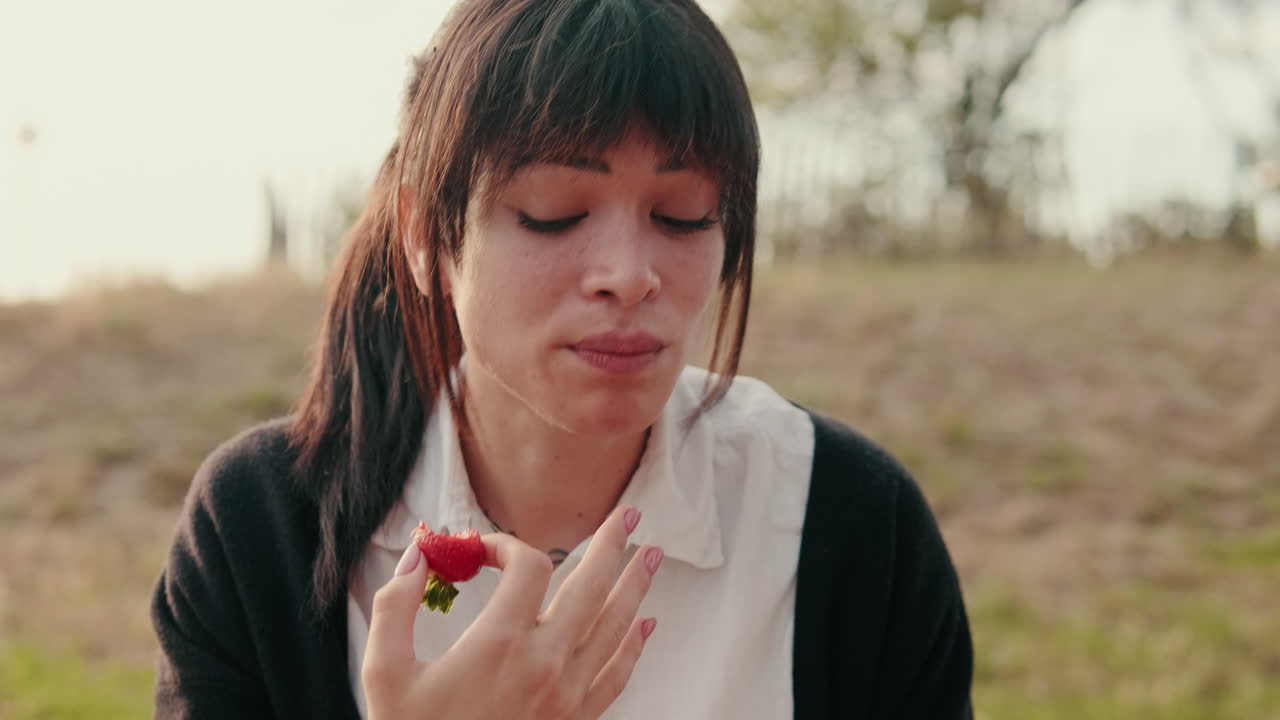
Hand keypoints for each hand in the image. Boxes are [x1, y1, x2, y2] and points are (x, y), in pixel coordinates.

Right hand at [362, 504, 661, 719]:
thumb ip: (395, 606)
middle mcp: (544, 664)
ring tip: (652, 554)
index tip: (484, 549)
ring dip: (636, 584)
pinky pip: (616, 676)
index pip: (527, 567)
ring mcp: (567, 695)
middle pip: (591, 585)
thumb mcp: (384, 673)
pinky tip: (646, 625)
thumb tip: (417, 555)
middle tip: (631, 514)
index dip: (507, 545)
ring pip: (614, 625)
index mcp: (498, 644)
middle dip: (612, 545)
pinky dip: (634, 647)